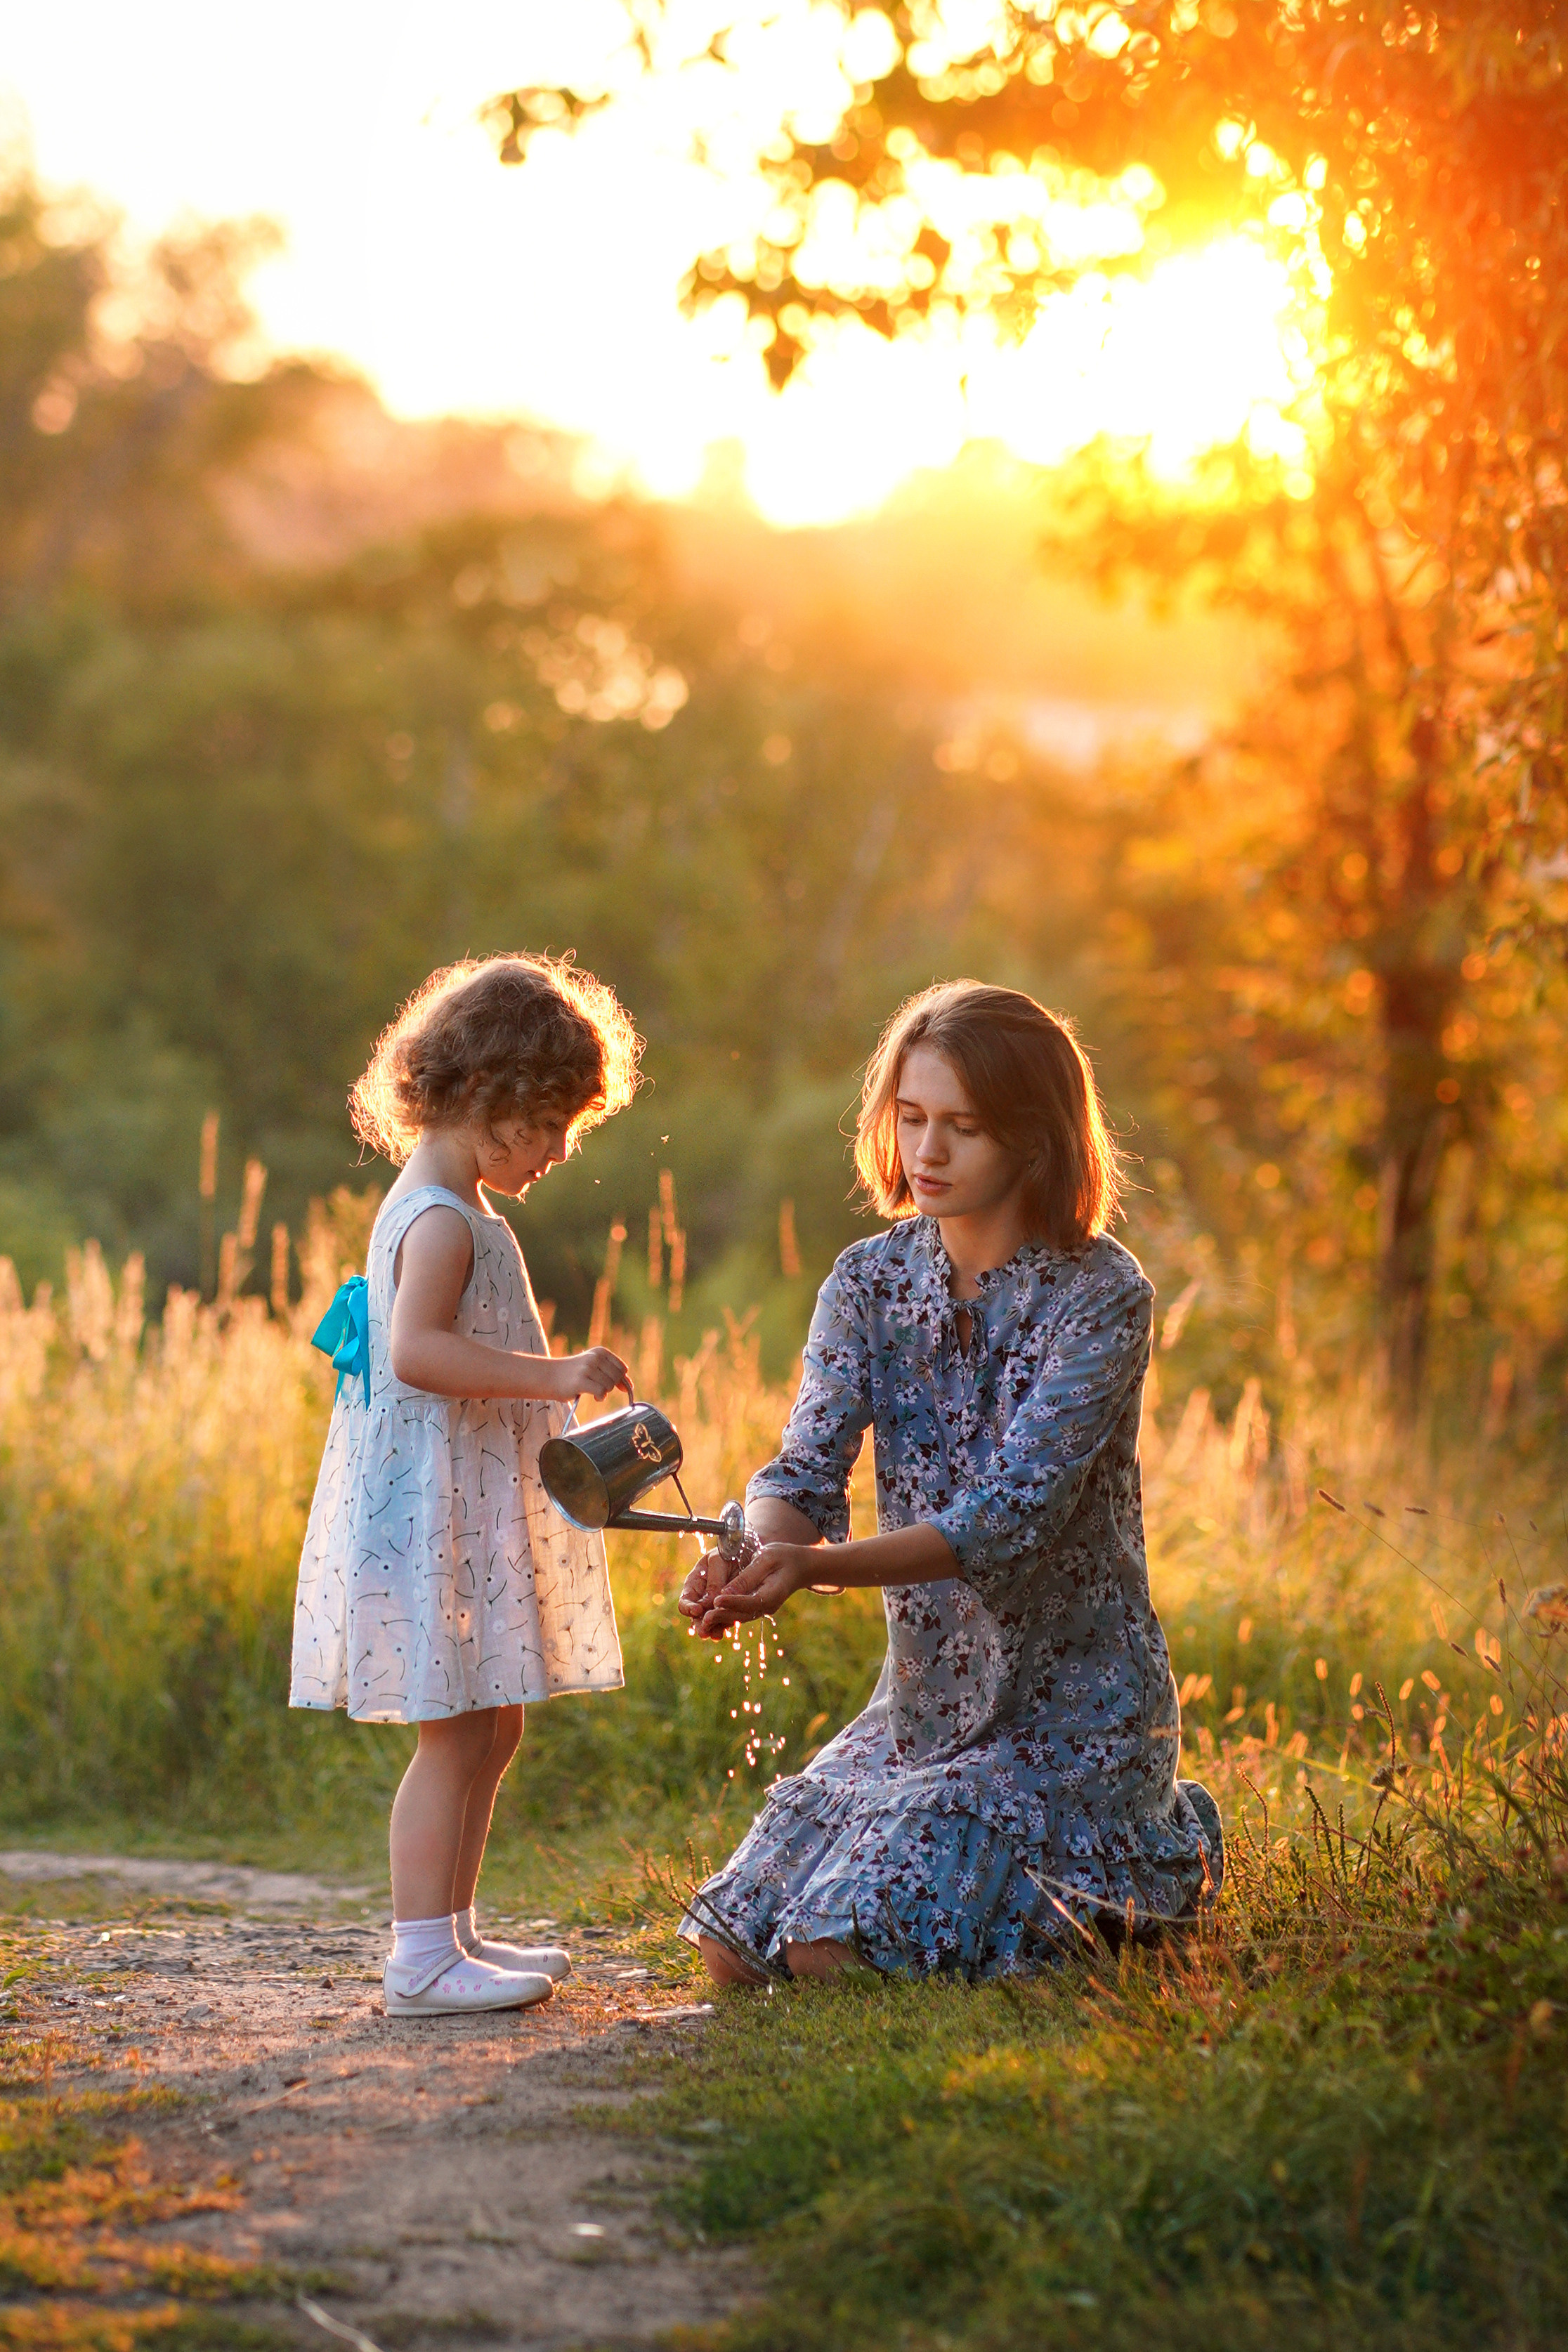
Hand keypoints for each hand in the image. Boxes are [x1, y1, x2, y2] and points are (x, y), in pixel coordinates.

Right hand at [553, 1347, 631, 1402]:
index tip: (611, 1385)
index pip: (622, 1368)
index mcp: (600, 1352)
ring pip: (609, 1386)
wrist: (548, 1376)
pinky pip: (601, 1392)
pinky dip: (600, 1397)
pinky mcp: (581, 1380)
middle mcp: (595, 1358)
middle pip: (617, 1378)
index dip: (620, 1380)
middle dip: (611, 1387)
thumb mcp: (594, 1368)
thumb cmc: (573, 1374)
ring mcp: (588, 1368)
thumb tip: (630, 1386)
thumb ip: (612, 1375)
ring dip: (603, 1393)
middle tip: (599, 1388)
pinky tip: (593, 1396)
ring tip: (593, 1391)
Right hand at [677, 1529, 760, 1626]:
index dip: (688, 1607)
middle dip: (700, 1623)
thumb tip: (710, 1602)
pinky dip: (724, 1625)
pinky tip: (723, 1632)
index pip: (686, 1600)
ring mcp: (716, 1604)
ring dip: (712, 1628)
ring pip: (710, 1620)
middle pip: (696, 1616)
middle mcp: (703, 1596)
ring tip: (716, 1635)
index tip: (697, 1610)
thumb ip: (714, 1581)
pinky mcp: (730, 1608)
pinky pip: (725, 1619)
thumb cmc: (729, 1551)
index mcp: (695, 1582)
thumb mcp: (718, 1561)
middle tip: (705, 1631)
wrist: (749, 1549)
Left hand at [684, 1542, 813, 1637]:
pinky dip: (725, 1616)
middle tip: (703, 1618)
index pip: (750, 1601)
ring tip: (702, 1622)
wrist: (799, 1565)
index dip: (732, 1601)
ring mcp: (762, 1608)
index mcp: (773, 1594)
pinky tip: (709, 1618)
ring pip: (739, 1617)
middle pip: (742, 1614)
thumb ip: (747, 1577)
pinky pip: (739, 1613)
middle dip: (722, 1616)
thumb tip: (725, 1593)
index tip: (716, 1600)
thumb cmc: (783, 1557)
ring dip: (721, 1620)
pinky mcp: (756, 1606)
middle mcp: (767, 1606)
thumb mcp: (766, 1559)